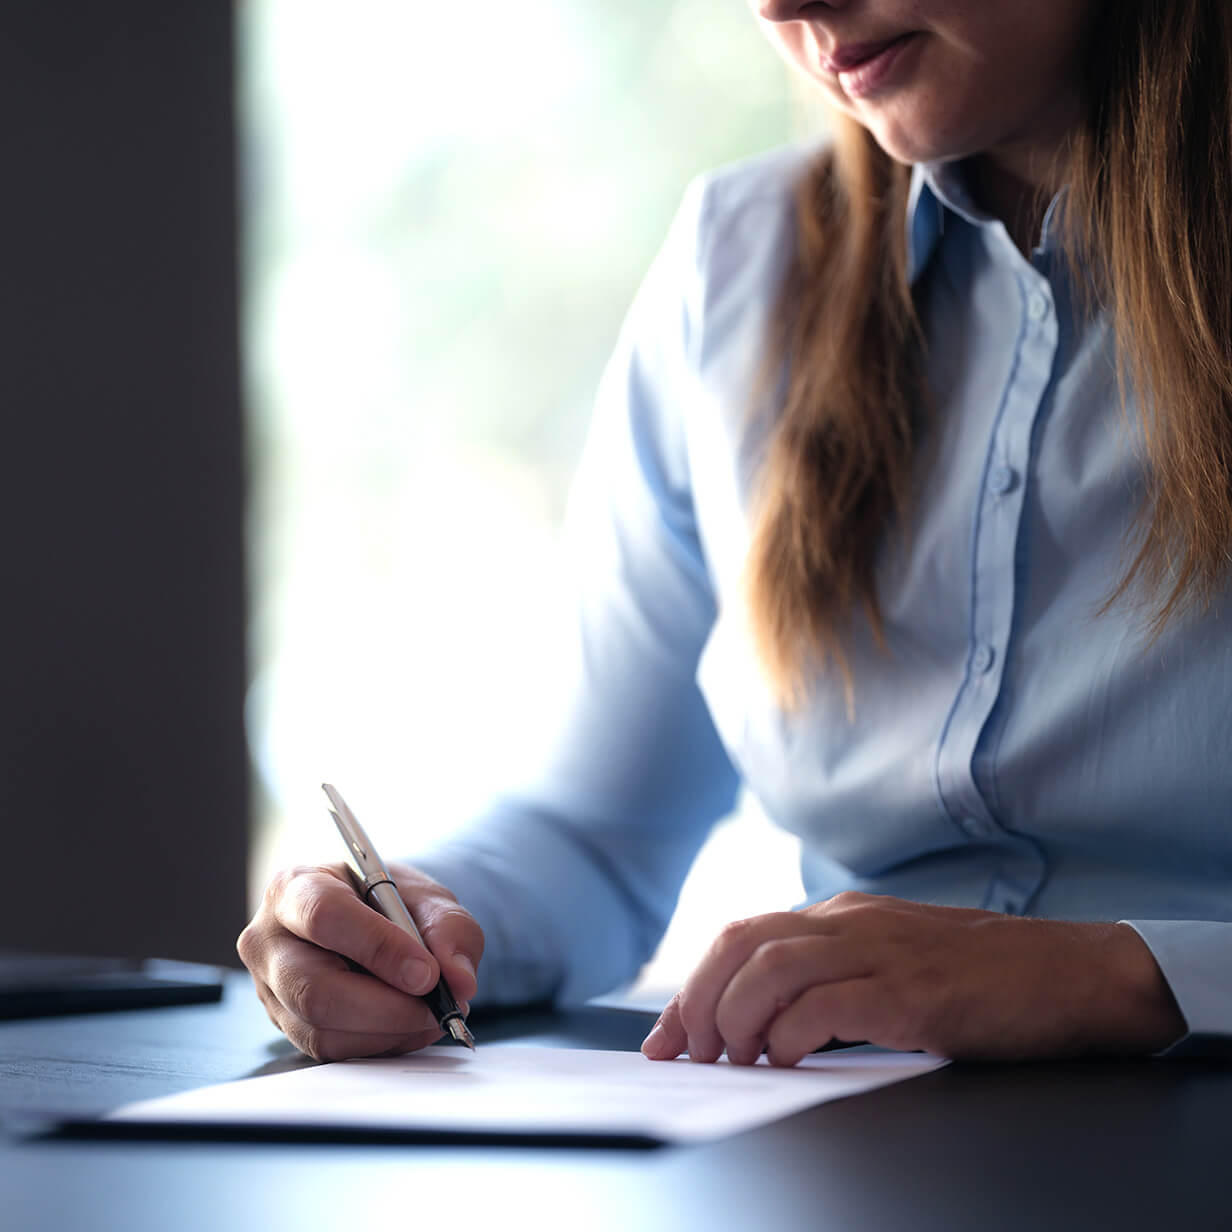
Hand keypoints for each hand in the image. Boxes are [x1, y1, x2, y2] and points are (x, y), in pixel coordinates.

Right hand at [237, 861, 483, 1060]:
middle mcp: (269, 939)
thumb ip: (449, 928)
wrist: (368, 918)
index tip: (427, 973)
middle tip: (436, 1007)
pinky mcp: (286, 1025)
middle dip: (386, 1007)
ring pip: (321, 1028)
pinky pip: (329, 1049)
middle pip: (314, 987)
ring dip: (388, 1030)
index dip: (378, 948)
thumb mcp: (425, 896)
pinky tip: (407, 1025)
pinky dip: (378, 1044)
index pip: (325, 916)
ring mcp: (270, 988)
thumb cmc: (387, 900)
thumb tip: (458, 979)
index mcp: (296, 886)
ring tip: (430, 1015)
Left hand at [641, 893, 1184, 1065]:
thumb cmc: (985, 977)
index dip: (693, 984)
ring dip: (734, 1017)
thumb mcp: (896, 958)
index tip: (665, 1035)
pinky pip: (826, 1005)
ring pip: (771, 967)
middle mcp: (853, 921)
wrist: (1075, 974)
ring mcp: (883, 952)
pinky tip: (784, 1061)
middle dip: (696, 998)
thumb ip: (838, 975)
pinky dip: (789, 1034)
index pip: (743, 936)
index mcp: (844, 913)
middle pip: (741, 943)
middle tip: (682, 1052)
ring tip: (730, 1060)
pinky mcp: (913, 994)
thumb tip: (769, 1021)